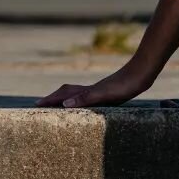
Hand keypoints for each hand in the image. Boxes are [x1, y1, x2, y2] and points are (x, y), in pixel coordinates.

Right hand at [32, 59, 153, 109]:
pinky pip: (88, 96)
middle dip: (53, 98)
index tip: (36, 105)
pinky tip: (85, 103)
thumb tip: (64, 104)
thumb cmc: (126, 85)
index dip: (50, 100)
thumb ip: (85, 98)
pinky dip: (80, 100)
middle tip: (40, 104)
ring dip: (65, 98)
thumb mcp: (105, 95)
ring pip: (77, 94)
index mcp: (88, 92)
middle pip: (67, 93)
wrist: (142, 73)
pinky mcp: (108, 91)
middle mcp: (91, 90)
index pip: (63, 96)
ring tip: (57, 105)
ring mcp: (99, 90)